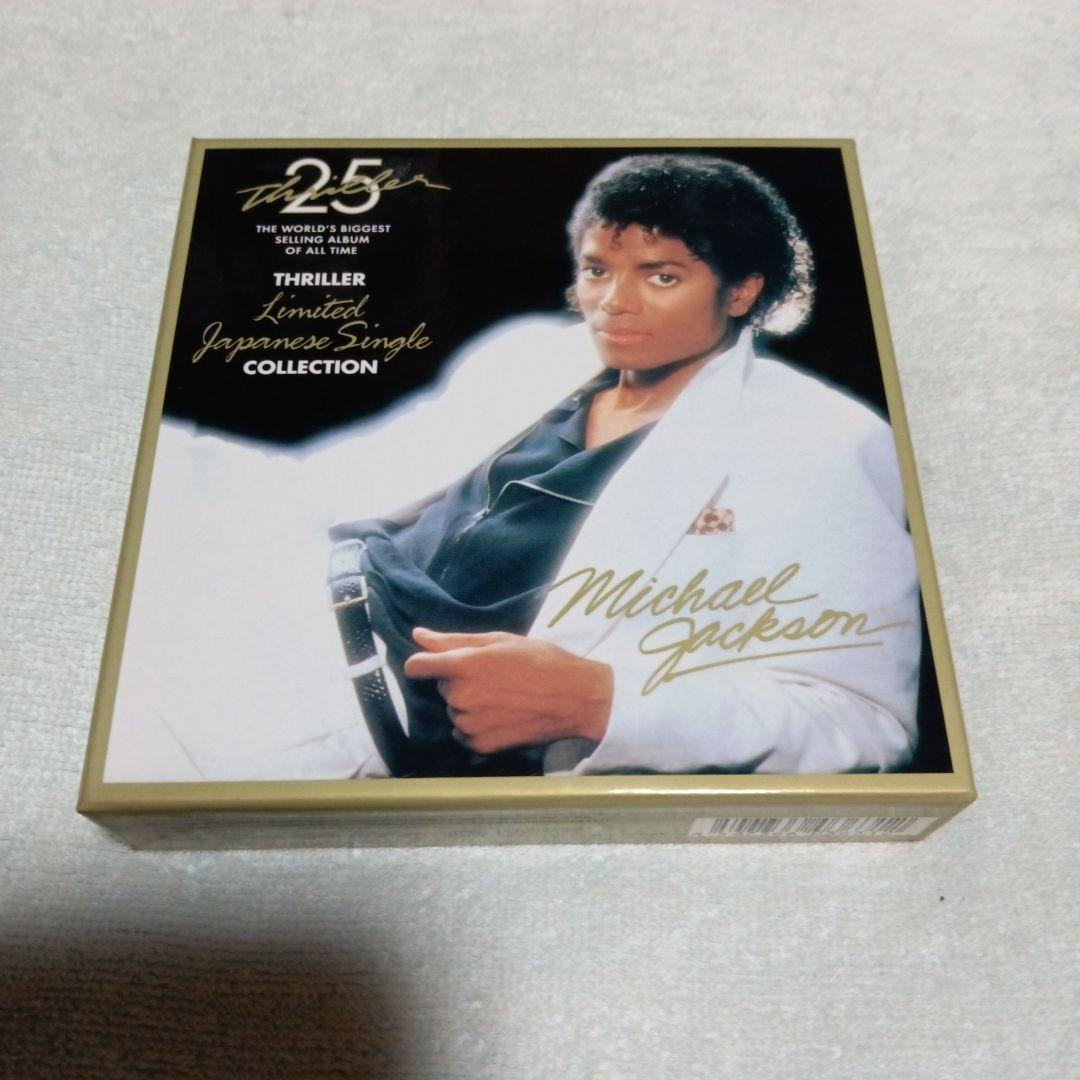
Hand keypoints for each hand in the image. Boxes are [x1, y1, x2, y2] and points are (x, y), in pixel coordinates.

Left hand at [402, 628, 613, 754]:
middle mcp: (460, 697)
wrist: (574, 698)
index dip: (424, 663)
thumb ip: (454, 641)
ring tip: (503, 697)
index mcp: (463, 666)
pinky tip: (502, 716)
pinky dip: (477, 725)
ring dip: (470, 704)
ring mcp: (469, 724)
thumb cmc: (540, 661)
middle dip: (461, 681)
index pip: (417, 666)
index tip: (436, 664)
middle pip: (443, 687)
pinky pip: (463, 733)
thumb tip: (417, 635)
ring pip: (454, 710)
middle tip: (495, 676)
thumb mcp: (499, 641)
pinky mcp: (480, 745)